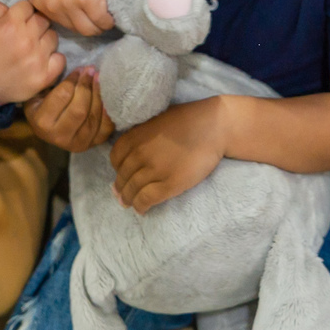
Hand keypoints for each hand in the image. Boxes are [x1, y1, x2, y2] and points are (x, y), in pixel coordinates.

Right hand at [0, 0, 63, 104]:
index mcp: (11, 24)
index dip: (21, 13)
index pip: (28, 6)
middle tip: (24, 35)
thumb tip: (12, 7)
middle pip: (43, 20)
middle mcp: (27, 39)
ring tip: (32, 48)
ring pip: (53, 37)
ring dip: (44, 40)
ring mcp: (38, 58)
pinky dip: (54, 59)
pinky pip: (61, 59)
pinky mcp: (45, 76)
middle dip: (34, 24)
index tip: (17, 22)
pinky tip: (43, 60)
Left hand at [23, 0, 112, 35]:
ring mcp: (67, 4)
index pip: (55, 22)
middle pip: (71, 28)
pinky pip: (100, 21)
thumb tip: (46, 2)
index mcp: (36, 0)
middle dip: (84, 26)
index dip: (70, 19)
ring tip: (103, 21)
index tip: (80, 15)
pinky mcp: (87, 1)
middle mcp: (49, 5)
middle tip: (94, 19)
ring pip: (86, 30)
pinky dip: (107, 22)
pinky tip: (110, 18)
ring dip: (96, 27)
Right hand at [24, 67, 115, 151]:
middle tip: (91, 70)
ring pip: (93, 118)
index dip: (74, 80)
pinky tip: (106, 96)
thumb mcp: (38, 93)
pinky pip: (105, 127)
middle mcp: (59, 137)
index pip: (63, 96)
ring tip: (99, 78)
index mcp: (42, 122)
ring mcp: (77, 144)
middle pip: (79, 109)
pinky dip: (108, 111)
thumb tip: (68, 64)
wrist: (48, 129)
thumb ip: (50, 81)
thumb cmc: (42, 105)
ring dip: (98, 95)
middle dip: (87, 86)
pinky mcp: (92, 144)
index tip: (79, 69)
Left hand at [109, 96, 230, 213]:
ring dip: (129, 200)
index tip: (123, 176)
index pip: (115, 159)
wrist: (213, 126)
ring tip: (130, 205)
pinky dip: (141, 206)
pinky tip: (142, 210)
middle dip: (121, 189)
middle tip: (122, 196)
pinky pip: (147, 199)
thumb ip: (141, 135)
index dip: (118, 170)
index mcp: (135, 137)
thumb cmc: (188, 119)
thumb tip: (133, 151)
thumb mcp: (156, 121)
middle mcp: (140, 153)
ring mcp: (154, 169)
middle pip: (123, 177)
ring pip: (133, 190)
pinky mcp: (170, 183)